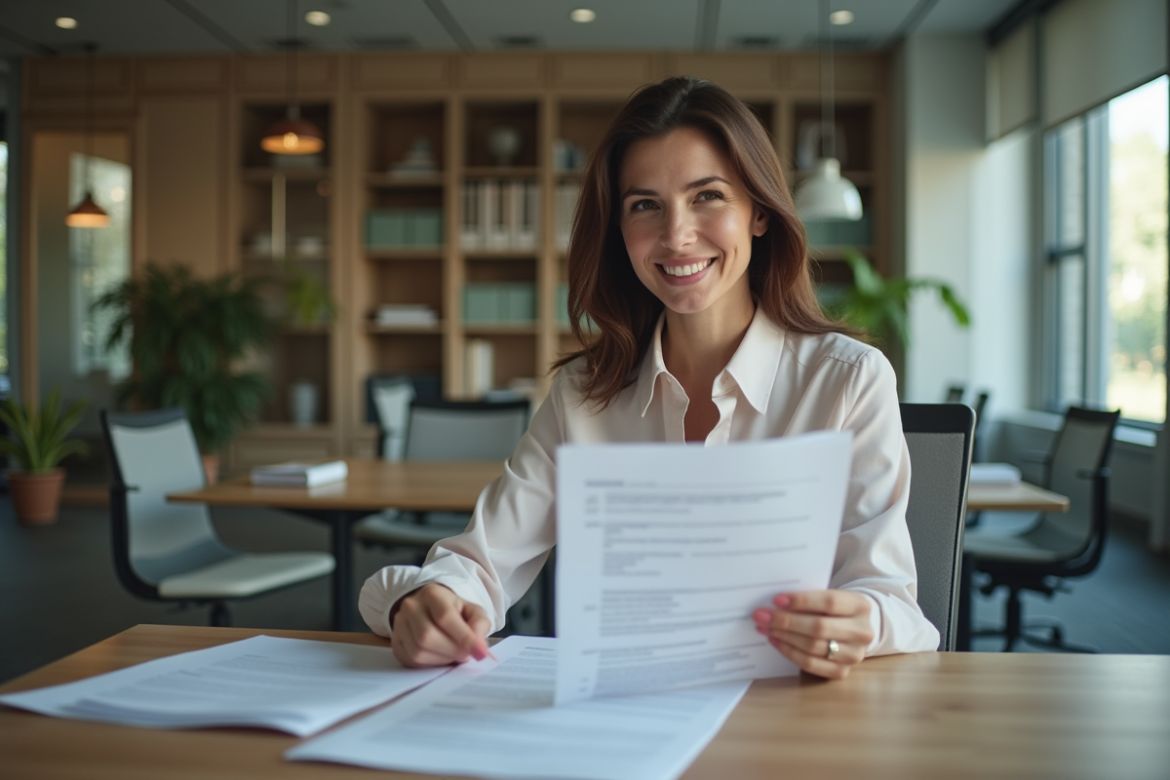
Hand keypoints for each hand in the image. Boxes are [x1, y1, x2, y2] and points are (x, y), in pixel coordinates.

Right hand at [390, 584, 491, 667]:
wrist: (429, 609)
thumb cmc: (454, 611)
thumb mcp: (472, 610)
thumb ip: (479, 624)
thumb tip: (479, 646)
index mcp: (432, 594)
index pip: (445, 617)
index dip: (463, 637)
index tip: (479, 652)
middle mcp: (410, 607)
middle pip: (428, 636)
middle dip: (452, 651)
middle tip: (466, 655)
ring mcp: (399, 625)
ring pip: (418, 651)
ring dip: (442, 660)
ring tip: (453, 654)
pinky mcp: (395, 642)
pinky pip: (411, 661)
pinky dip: (430, 664)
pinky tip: (440, 657)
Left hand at [752, 590, 873, 679]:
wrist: (855, 629)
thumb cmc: (835, 609)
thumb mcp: (831, 596)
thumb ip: (810, 598)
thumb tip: (776, 603)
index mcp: (860, 606)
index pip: (830, 602)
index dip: (802, 601)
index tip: (777, 599)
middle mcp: (862, 632)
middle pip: (819, 627)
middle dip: (786, 621)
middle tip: (761, 616)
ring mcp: (854, 655)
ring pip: (813, 647)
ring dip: (784, 637)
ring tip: (765, 628)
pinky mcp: (842, 672)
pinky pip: (810, 664)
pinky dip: (789, 652)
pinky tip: (776, 642)